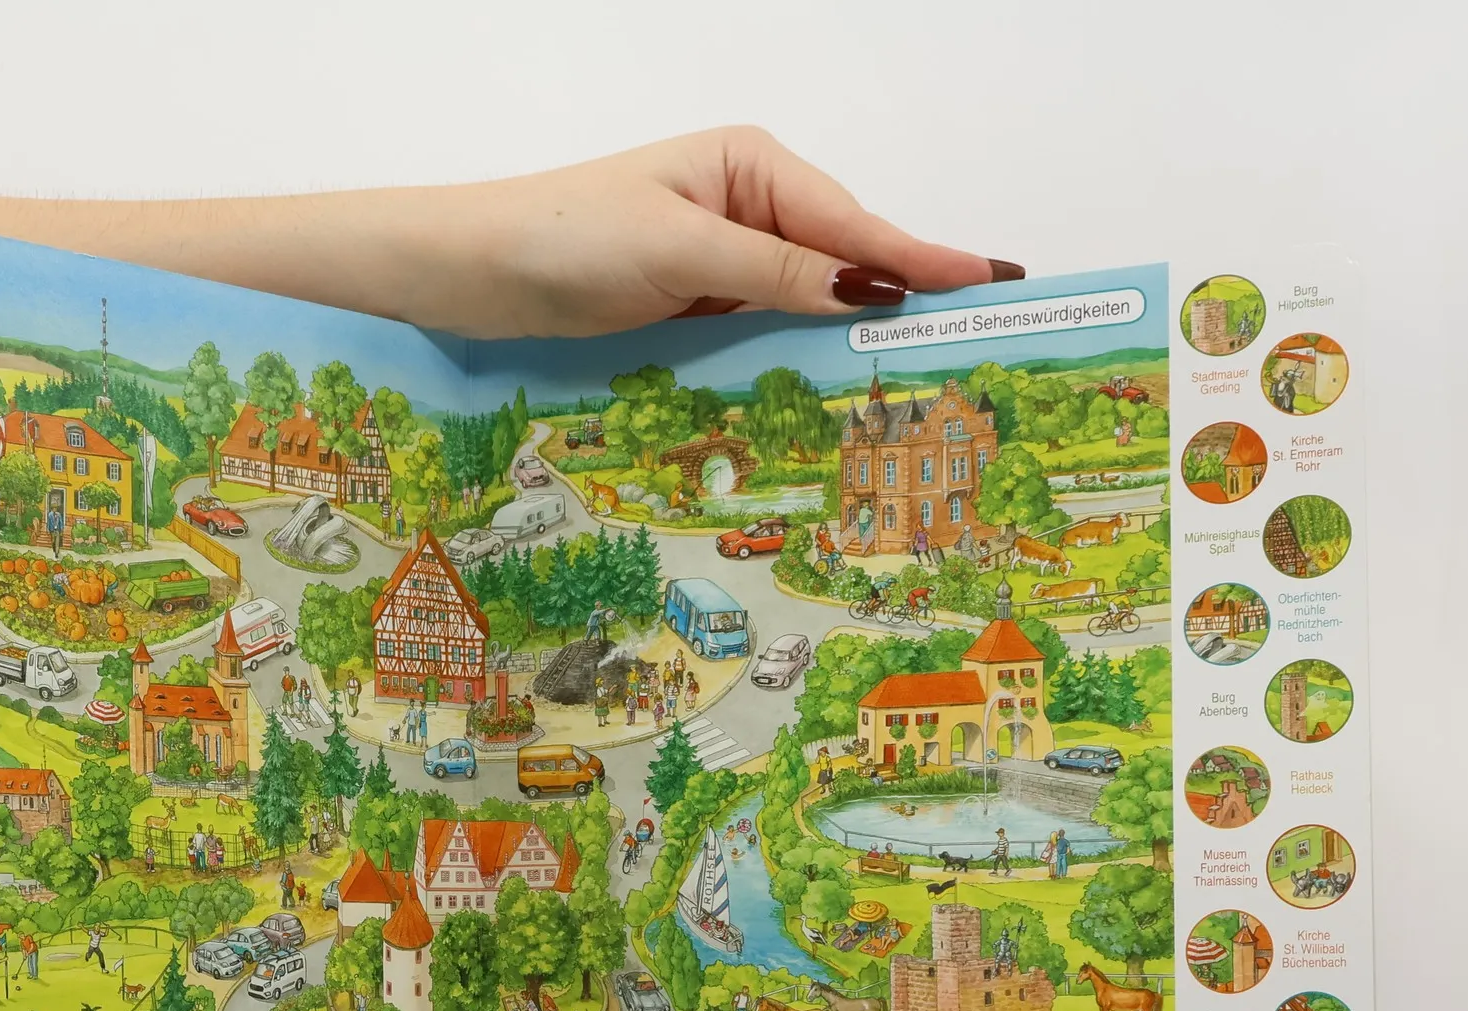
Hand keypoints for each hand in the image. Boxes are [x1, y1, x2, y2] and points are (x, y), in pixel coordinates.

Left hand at [386, 126, 1019, 336]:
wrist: (474, 269)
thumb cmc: (568, 238)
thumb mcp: (681, 250)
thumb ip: (777, 272)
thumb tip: (870, 295)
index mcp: (751, 167)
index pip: (854, 226)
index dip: (923, 262)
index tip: (993, 282)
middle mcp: (746, 207)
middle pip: (842, 266)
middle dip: (900, 305)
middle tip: (974, 347)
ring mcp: (721, 259)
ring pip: (806, 306)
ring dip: (852, 340)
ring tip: (924, 376)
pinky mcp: (694, 305)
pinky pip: (764, 333)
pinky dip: (798, 358)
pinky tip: (833, 385)